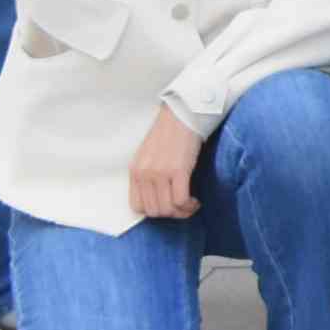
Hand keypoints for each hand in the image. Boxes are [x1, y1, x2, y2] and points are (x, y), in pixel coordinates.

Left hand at [127, 105, 202, 221]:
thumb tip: (158, 197)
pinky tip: (195, 200)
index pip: (137, 207)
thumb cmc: (170, 133)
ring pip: (168, 209)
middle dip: (170, 214)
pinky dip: (189, 206)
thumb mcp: (149, 156)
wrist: (183, 114)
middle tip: (182, 207)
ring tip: (190, 205)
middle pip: (154, 211)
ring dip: (181, 212)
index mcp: (135, 171)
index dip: (154, 211)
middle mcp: (144, 174)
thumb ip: (148, 175)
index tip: (167, 206)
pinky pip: (181, 200)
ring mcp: (160, 173)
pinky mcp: (178, 171)